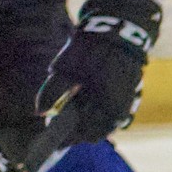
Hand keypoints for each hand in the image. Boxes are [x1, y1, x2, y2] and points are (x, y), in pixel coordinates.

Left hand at [34, 0, 158, 153]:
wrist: (119, 30)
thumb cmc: (90, 49)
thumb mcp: (64, 68)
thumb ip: (52, 92)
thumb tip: (39, 112)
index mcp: (103, 105)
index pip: (84, 134)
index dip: (67, 139)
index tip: (52, 142)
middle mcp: (119, 108)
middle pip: (97, 133)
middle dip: (79, 133)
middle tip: (61, 131)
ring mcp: (128, 101)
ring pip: (107, 124)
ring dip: (91, 125)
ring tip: (74, 119)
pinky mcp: (132, 94)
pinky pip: (115, 114)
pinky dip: (101, 115)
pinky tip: (89, 108)